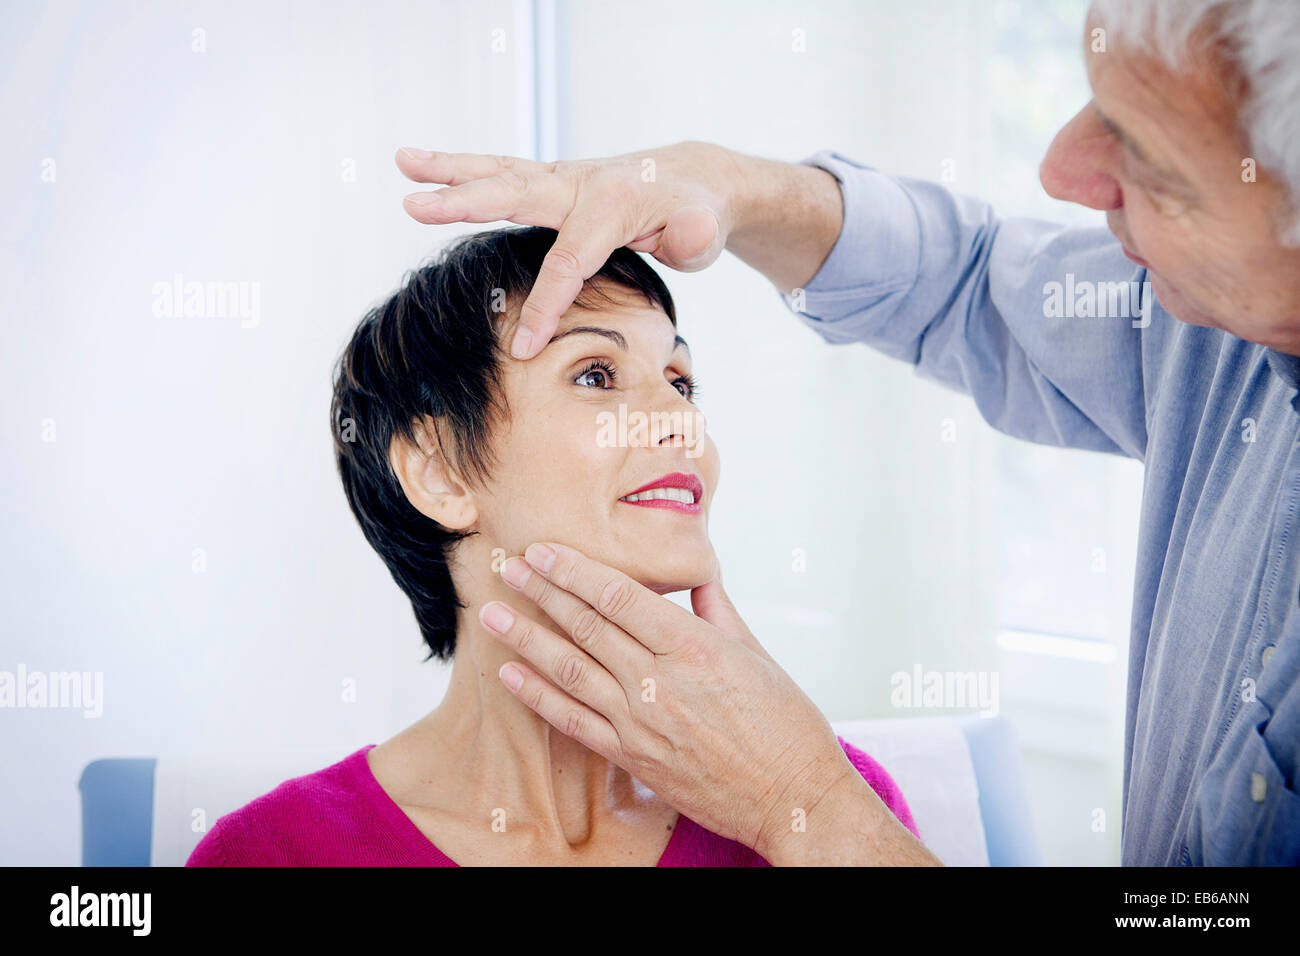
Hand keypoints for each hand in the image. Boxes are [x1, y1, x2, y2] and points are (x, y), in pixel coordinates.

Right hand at [395, 142, 746, 358]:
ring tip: (402, 162)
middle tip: (414, 207)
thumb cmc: (697, 216)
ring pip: (500, 173)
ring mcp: (562, 178)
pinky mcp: (551, 180)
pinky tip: (419, 167)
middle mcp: (580, 182)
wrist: (693, 179)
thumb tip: (687, 233)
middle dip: (466, 204)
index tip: (525, 348)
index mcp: (613, 204)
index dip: (546, 305)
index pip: (570, 260)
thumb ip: (695, 236)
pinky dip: (461, 169)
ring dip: (449, 171)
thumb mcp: (705, 232)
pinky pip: (502, 173)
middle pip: (515, 196)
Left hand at [479, 540, 876, 859]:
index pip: (618, 596)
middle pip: (586, 625)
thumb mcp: (756, 653)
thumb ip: (716, 610)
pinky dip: (539, 696)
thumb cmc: (785, 724)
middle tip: (506, 566)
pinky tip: (513, 675)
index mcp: (694, 646)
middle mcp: (660, 680)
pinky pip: (574, 721)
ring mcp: (641, 721)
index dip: (574, 569)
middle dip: (540, 592)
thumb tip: (698, 573)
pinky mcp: (633, 757)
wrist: (793, 797)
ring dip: (526, 639)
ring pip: (570, 669)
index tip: (542, 549)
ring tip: (492, 614)